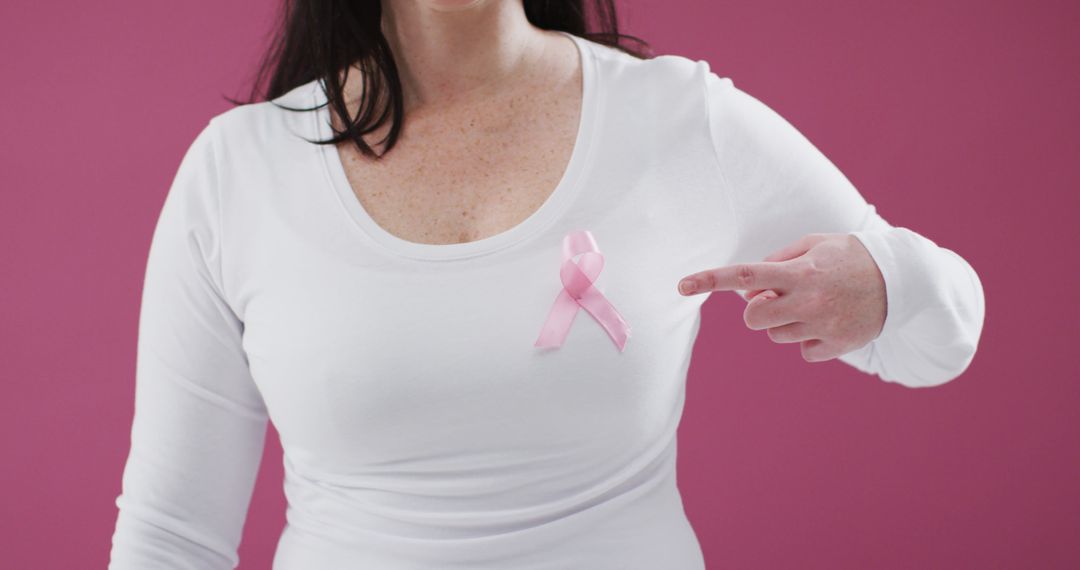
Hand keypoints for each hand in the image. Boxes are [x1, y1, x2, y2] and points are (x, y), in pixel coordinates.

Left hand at [677, 233, 887, 361]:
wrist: (903, 280)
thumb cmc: (848, 257)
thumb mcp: (814, 244)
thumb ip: (777, 262)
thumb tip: (748, 289)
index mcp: (799, 272)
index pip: (744, 276)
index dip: (710, 280)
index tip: (681, 285)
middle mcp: (808, 300)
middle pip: (752, 318)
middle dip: (758, 309)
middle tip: (778, 297)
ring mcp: (823, 325)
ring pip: (776, 335)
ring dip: (785, 322)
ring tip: (815, 305)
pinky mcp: (836, 345)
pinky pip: (802, 350)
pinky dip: (809, 339)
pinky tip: (830, 322)